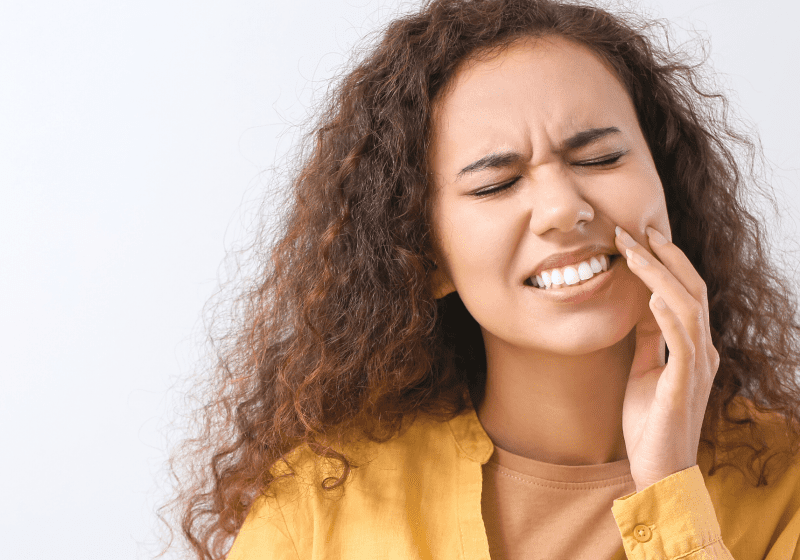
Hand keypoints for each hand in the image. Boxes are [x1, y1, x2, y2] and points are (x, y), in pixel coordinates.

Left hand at [614, 225, 719, 491]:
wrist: (658, 470)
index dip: (667, 263)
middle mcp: (702, 352)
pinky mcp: (684, 386)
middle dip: (665, 258)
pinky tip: (652, 296)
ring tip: (637, 252)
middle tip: (639, 230)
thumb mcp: (644, 370)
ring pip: (687, 308)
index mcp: (694, 347)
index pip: (685, 293)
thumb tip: (642, 305)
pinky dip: (669, 316)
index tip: (643, 236)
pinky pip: (682, 344)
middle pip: (692, 291)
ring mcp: (697, 368)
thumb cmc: (650, 422)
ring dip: (661, 277)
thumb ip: (649, 339)